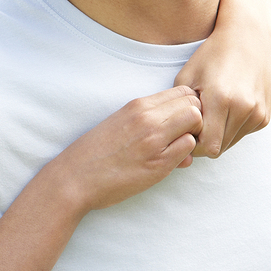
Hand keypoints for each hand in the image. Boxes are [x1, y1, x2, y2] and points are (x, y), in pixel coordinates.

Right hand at [55, 86, 202, 211]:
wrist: (74, 178)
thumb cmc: (94, 153)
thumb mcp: (118, 124)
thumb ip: (149, 121)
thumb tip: (175, 128)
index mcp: (136, 105)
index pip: (182, 91)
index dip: (188, 105)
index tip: (180, 121)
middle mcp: (147, 118)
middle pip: (194, 103)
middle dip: (196, 119)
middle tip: (182, 136)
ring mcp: (153, 140)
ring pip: (196, 122)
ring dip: (193, 136)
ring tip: (177, 149)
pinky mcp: (158, 164)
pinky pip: (189, 148)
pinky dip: (186, 154)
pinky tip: (171, 162)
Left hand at [175, 18, 270, 157]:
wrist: (246, 38)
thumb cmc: (211, 56)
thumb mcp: (186, 78)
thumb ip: (180, 110)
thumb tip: (179, 136)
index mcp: (222, 100)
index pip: (207, 146)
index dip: (193, 142)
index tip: (186, 128)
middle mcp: (244, 109)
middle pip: (219, 148)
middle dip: (204, 140)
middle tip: (195, 121)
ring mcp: (258, 113)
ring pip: (230, 144)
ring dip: (218, 135)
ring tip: (211, 112)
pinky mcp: (265, 116)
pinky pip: (242, 134)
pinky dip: (231, 128)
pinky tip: (226, 109)